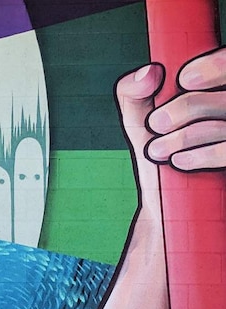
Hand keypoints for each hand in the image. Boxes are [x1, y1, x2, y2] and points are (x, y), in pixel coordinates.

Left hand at [142, 47, 225, 170]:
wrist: (165, 200)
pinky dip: (202, 156)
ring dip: (183, 138)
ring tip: (156, 150)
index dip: (215, 66)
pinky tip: (179, 161)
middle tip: (156, 124)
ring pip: (223, 126)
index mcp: (215, 91)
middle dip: (188, 107)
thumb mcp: (139, 121)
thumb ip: (134, 93)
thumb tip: (149, 73)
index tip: (184, 79)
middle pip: (224, 98)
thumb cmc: (158, 151)